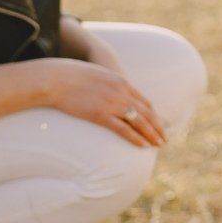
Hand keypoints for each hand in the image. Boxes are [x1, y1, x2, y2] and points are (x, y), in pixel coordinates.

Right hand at [41, 58, 164, 147]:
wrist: (57, 78)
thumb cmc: (72, 77)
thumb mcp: (98, 76)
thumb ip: (108, 85)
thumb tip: (109, 94)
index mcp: (122, 82)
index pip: (144, 102)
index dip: (153, 115)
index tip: (159, 124)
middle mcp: (121, 92)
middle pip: (146, 113)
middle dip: (158, 127)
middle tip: (164, 138)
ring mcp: (112, 104)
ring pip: (139, 122)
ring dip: (152, 134)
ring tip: (158, 145)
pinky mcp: (101, 115)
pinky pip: (123, 129)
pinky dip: (135, 138)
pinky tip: (143, 146)